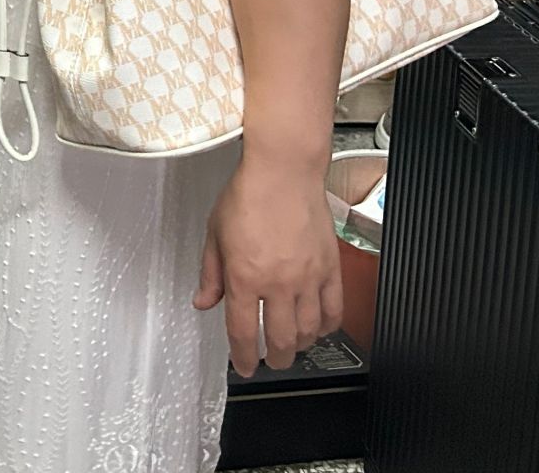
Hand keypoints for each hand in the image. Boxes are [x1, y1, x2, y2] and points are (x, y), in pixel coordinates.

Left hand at [196, 156, 342, 376]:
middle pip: (280, 339)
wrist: (284, 171)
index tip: (244, 366)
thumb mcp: (214, 233)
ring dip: (300, 346)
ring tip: (292, 347)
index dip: (243, 357)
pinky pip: (334, 309)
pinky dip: (328, 326)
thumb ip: (210, 274)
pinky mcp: (330, 267)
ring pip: (309, 330)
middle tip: (271, 361)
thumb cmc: (248, 194)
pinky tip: (320, 329)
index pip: (242, 331)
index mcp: (244, 276)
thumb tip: (204, 302)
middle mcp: (278, 283)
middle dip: (274, 358)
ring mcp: (308, 277)